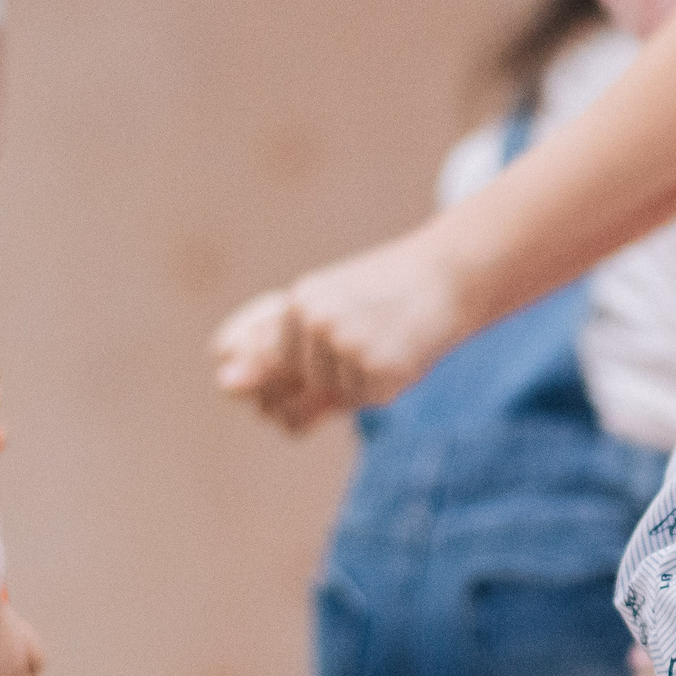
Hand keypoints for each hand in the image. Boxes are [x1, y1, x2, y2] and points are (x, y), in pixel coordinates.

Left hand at [211, 230, 471, 431]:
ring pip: (334, 392)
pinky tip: (402, 353)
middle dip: (330, 370)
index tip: (320, 348)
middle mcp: (316, 318)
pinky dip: (383, 385)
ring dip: (359, 378)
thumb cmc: (385, 294)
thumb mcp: (325, 309)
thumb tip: (223, 384)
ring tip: (387, 338)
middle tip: (367, 333)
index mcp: (300, 299)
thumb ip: (274, 348)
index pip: (270, 359)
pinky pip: (365, 398)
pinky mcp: (380, 366)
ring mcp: (347, 343)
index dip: (290, 362)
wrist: (452, 276)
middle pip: (301, 380)